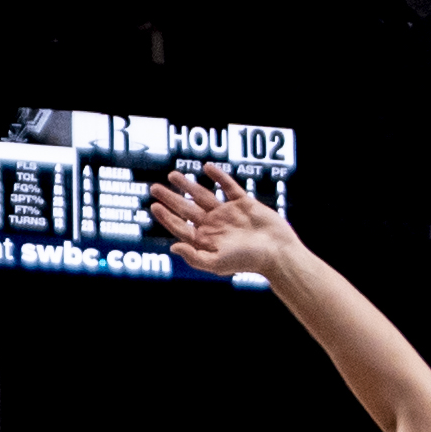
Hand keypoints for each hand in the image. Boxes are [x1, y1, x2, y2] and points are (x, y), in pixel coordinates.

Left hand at [153, 165, 299, 284]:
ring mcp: (228, 214)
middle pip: (186, 209)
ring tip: (173, 175)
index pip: (180, 227)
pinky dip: (218, 177)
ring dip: (187, 185)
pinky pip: (228, 187)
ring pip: (202, 196)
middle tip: (154, 187)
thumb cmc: (248, 261)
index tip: (154, 205)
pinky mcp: (243, 203)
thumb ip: (193, 257)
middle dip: (171, 198)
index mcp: (206, 241)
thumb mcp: (217, 263)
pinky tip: (207, 168)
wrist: (277, 252)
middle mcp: (214, 226)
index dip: (166, 217)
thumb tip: (172, 246)